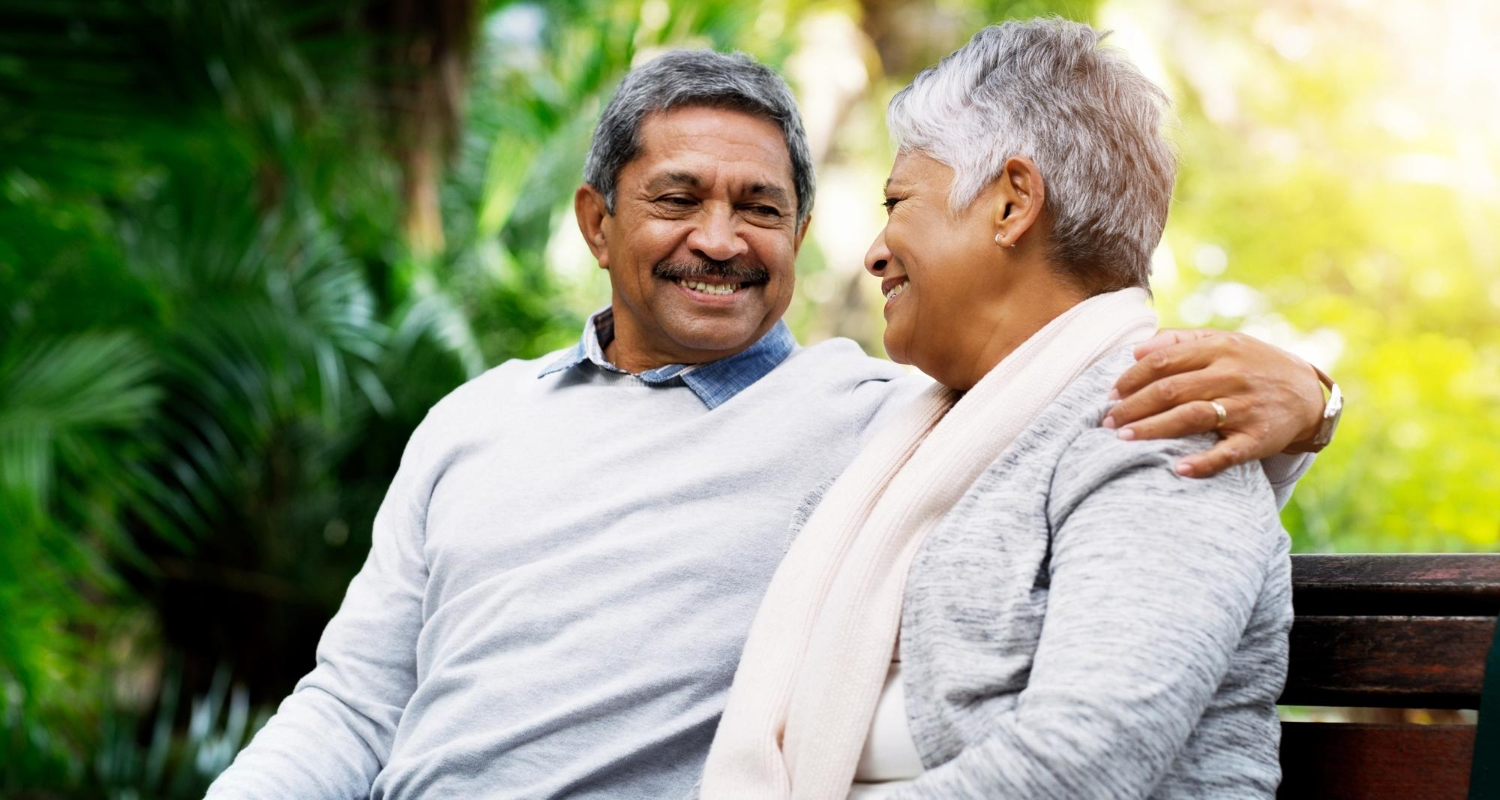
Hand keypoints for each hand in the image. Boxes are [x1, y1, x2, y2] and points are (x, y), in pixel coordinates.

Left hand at [1103, 329, 1325, 477]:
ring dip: (1154, 429)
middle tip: (1107, 422)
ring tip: (1124, 439)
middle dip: (1133, 407)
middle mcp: (1231, 376)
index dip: (1131, 378)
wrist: (1308, 394)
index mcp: (1219, 349)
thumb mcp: (1224, 342)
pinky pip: (1227, 452)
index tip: (1110, 394)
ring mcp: (1245, 407)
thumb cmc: (1253, 366)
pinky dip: (1203, 462)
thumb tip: (1135, 350)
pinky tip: (1177, 469)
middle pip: (1170, 390)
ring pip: (1191, 417)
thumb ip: (1179, 342)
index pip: (1163, 361)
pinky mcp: (1258, 438)